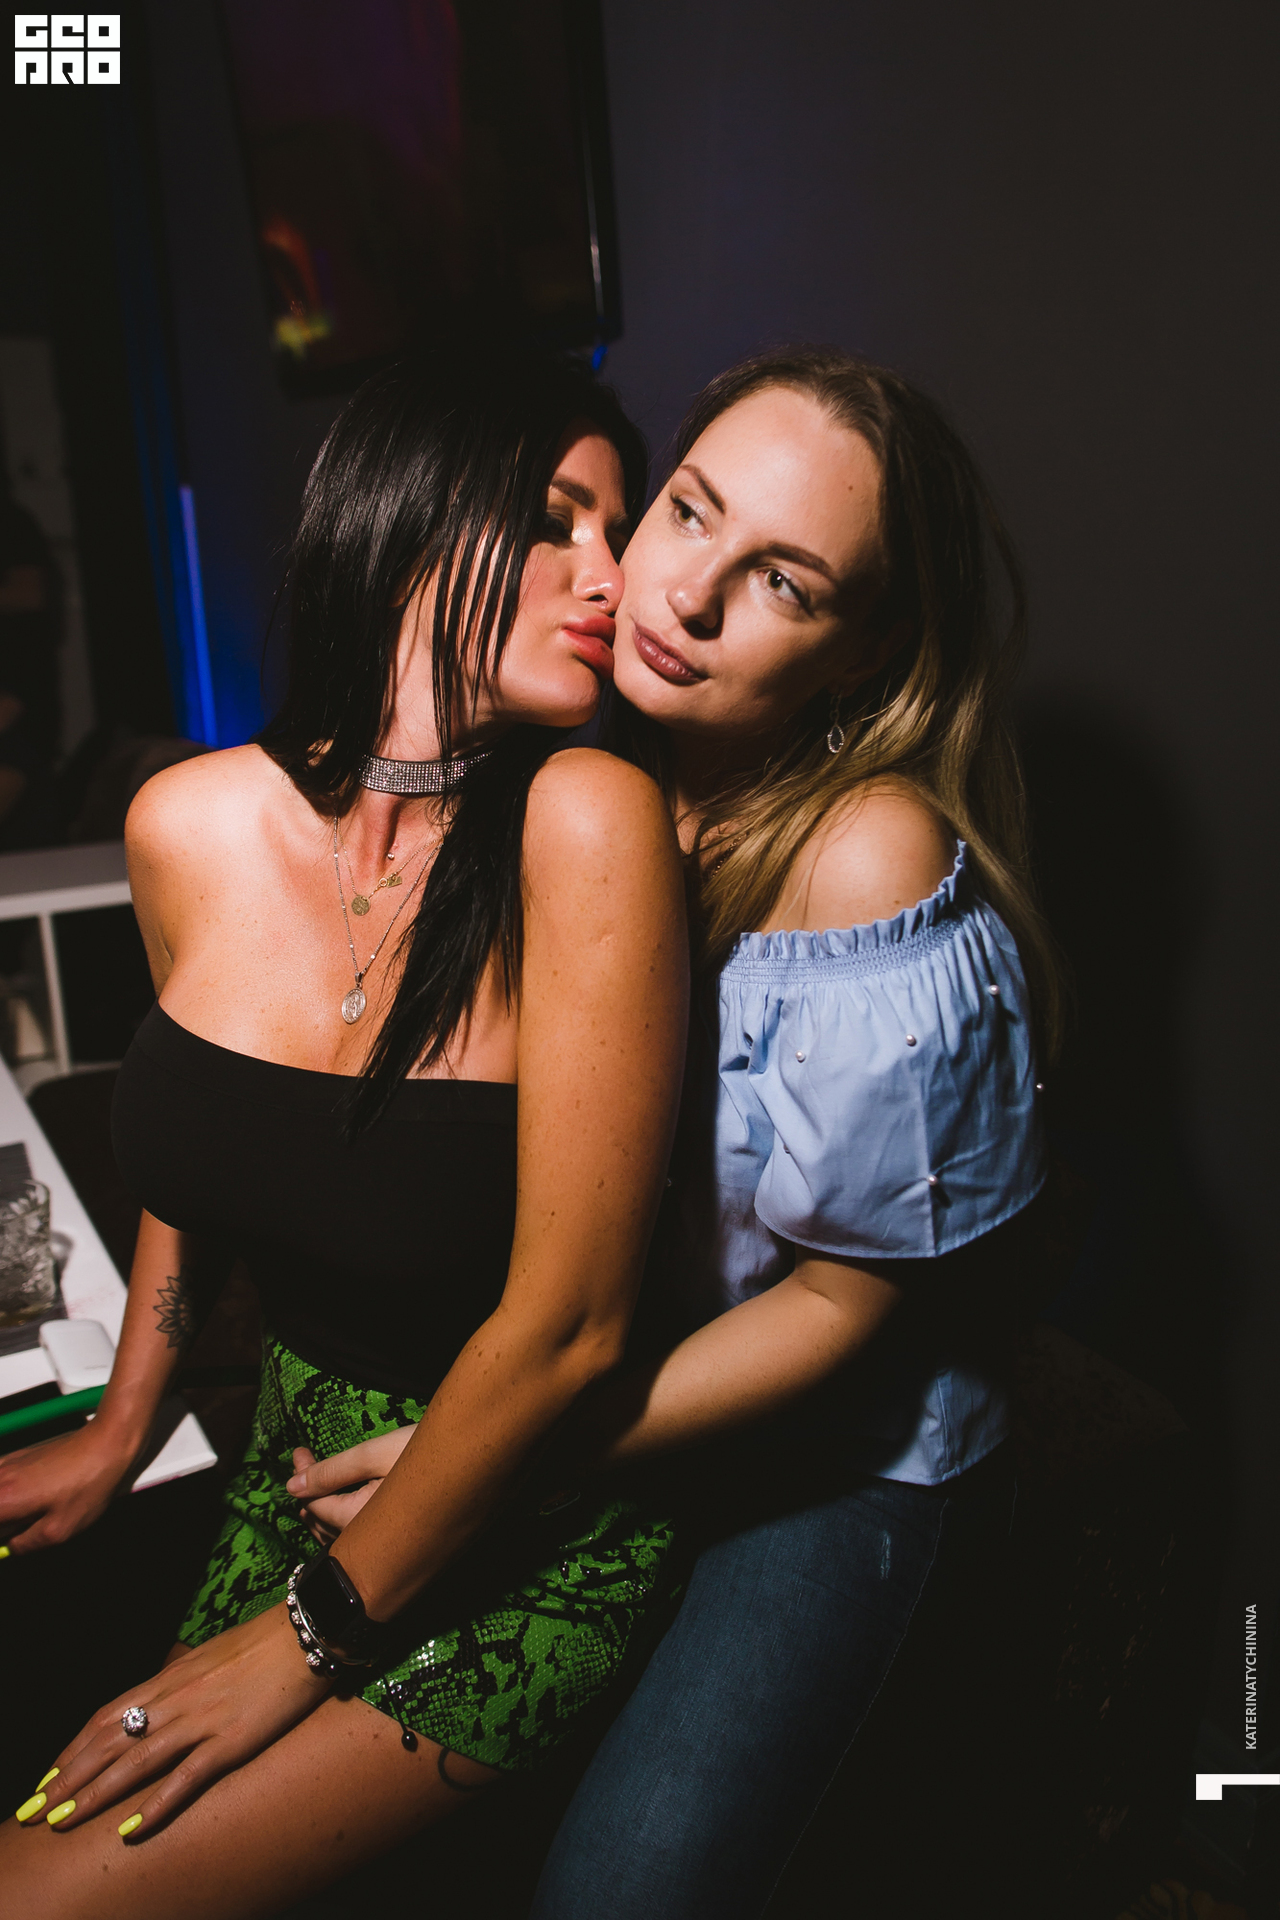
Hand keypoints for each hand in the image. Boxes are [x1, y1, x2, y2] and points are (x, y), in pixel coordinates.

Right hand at [0, 1421, 139, 1553]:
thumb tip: (10, 1548)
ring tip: (32, 1516)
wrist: (105, 1443)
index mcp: (3, 1500)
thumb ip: (25, 1544)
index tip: (12, 1538)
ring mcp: (6, 1463)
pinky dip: (10, 1496)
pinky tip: (33, 1499)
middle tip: (24, 1530)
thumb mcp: (58, 1531)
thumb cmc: (86, 1486)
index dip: (1, 1536)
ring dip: (8, 1512)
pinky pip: (2, 1482)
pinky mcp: (18, 1456)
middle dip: (5, 1525)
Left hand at [24, 1603, 330, 1835]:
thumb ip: (179, 1677)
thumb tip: (157, 1693)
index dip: (72, 1750)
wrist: (306, 1631)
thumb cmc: (261, 1643)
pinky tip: (131, 1829)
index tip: (48, 1778)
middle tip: (37, 1811)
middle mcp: (175, 1699)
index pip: (105, 1717)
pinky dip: (155, 1805)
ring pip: (135, 1761)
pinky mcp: (230, 1740)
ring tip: (63, 1821)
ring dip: (94, 1794)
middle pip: (108, 1741)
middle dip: (68, 1778)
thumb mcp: (208, 1656)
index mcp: (168, 1678)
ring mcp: (201, 1720)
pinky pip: (185, 1777)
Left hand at [286, 1427, 415, 1544]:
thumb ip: (330, 1472)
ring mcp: (382, 1545)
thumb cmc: (424, 1454)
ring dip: (322, 1509)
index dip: (302, 1476)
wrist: (472, 1466)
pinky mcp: (397, 1542)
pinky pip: (356, 1538)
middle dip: (309, 1492)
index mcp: (356, 1519)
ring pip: (337, 1534)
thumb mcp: (372, 1455)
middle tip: (305, 1462)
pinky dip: (340, 1521)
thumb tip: (292, 1486)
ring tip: (316, 1486)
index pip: (314, 1503)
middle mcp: (366, 1539)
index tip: (300, 1451)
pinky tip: (342, 1508)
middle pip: (322, 1522)